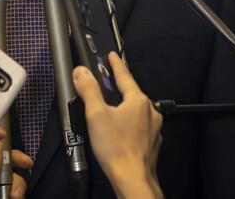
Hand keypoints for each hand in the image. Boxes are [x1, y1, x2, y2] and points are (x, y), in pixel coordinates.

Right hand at [73, 53, 163, 198]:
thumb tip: (81, 71)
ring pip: (137, 111)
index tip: (112, 55)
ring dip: (125, 107)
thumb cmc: (116, 148)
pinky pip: (140, 126)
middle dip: (120, 87)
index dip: (115, 64)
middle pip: (132, 93)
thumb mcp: (96, 115)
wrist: (133, 179)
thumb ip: (89, 90)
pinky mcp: (152, 143)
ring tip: (111, 108)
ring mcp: (153, 129)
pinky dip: (129, 123)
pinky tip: (120, 131)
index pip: (125, 76)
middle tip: (109, 81)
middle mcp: (150, 112)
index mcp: (138, 101)